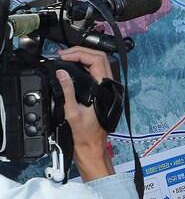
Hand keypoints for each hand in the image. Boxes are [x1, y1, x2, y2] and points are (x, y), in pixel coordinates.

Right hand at [56, 46, 115, 181]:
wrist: (92, 146)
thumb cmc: (85, 133)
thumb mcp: (72, 112)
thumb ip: (67, 91)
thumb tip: (61, 73)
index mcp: (104, 88)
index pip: (96, 60)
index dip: (79, 54)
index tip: (64, 56)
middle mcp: (109, 86)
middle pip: (99, 57)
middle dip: (80, 52)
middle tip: (62, 55)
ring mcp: (107, 88)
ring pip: (99, 63)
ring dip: (82, 57)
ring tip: (65, 58)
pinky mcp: (102, 91)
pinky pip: (96, 71)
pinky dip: (84, 65)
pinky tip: (72, 67)